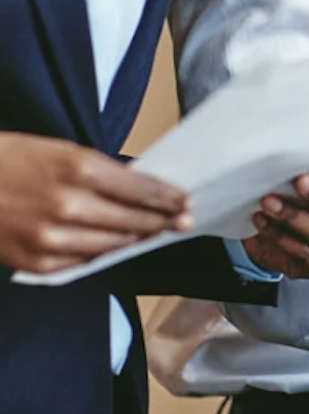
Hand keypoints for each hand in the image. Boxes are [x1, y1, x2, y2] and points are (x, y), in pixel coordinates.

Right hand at [0, 132, 190, 273]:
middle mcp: (70, 205)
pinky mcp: (37, 262)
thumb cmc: (11, 160)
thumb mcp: (62, 151)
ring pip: (113, 245)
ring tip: (152, 232)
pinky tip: (112, 245)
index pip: (142, 190)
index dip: (169, 198)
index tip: (185, 201)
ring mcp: (52, 238)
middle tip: (182, 221)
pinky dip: (100, 253)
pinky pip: (83, 262)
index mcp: (80, 168)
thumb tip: (140, 187)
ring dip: (136, 238)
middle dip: (162, 221)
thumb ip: (102, 171)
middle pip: (134, 221)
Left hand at [242, 159, 308, 279]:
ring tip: (268, 203)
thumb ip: (302, 167)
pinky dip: (281, 238)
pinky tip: (263, 224)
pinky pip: (307, 255)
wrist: (271, 226)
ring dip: (294, 218)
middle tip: (297, 183)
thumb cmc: (290, 193)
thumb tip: (289, 161)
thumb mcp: (298, 174)